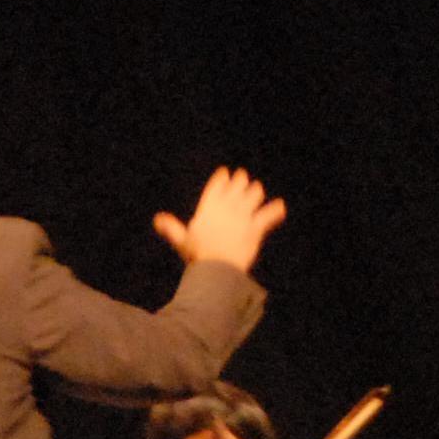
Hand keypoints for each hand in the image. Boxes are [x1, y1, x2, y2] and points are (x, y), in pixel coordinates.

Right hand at [153, 167, 288, 272]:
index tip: (225, 172)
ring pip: (253, 197)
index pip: (216, 187)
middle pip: (236, 188)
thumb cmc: (197, 254)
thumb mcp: (182, 240)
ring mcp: (243, 216)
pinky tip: (281, 207)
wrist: (217, 266)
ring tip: (257, 189)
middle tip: (243, 177)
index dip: (221, 179)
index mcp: (208, 208)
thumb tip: (158, 219)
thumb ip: (172, 228)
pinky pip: (268, 215)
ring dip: (255, 192)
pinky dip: (275, 211)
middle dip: (240, 181)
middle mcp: (227, 207)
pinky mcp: (256, 227)